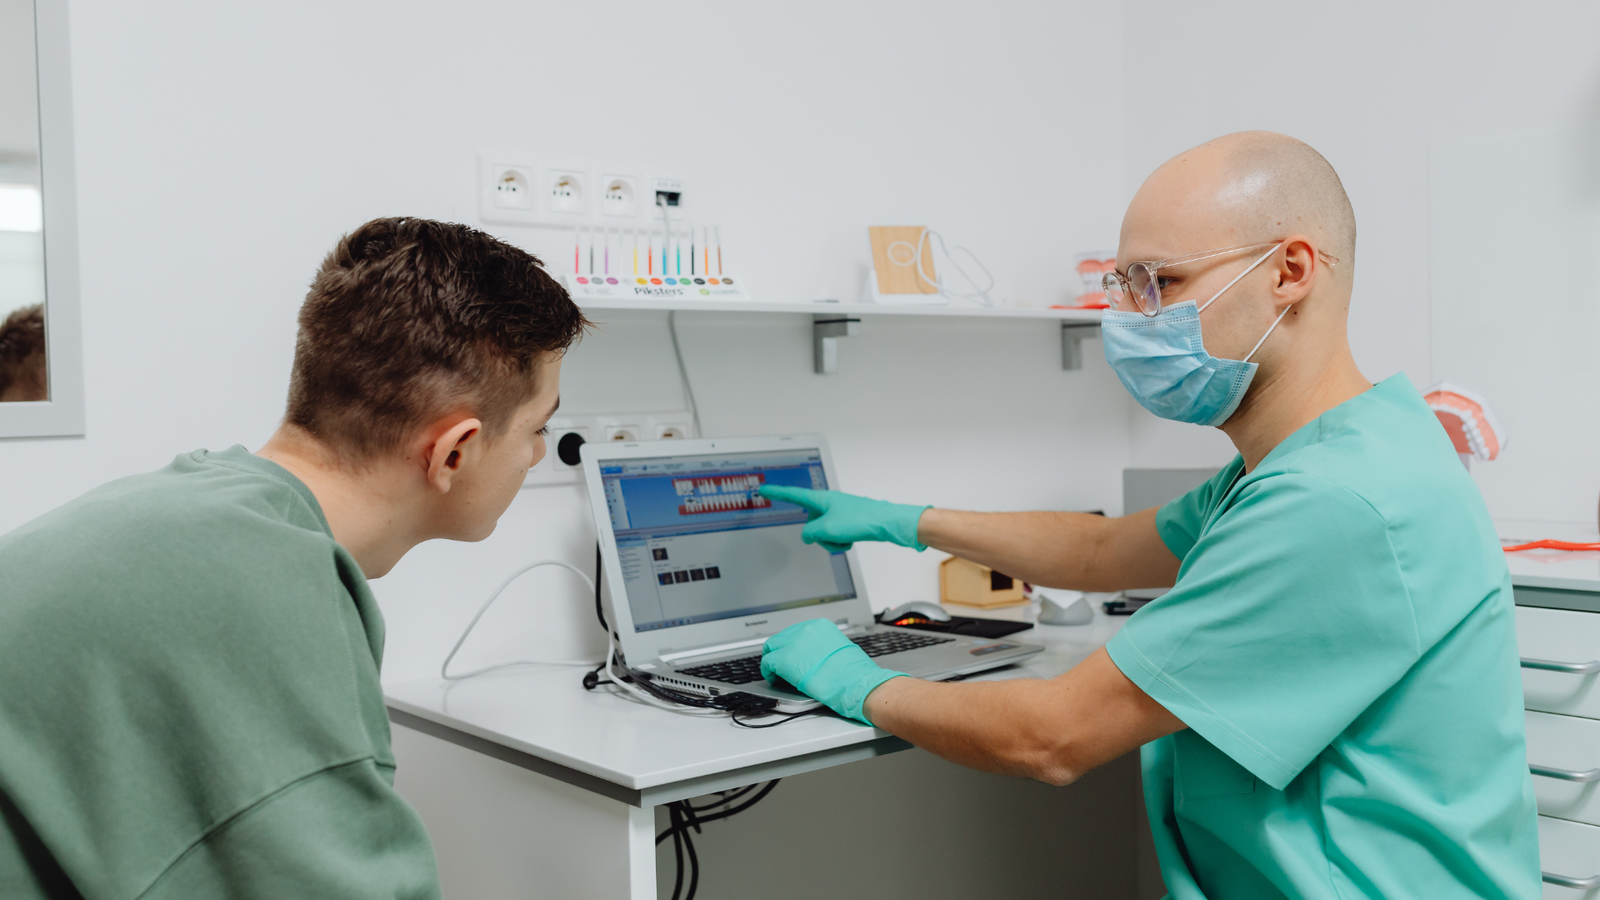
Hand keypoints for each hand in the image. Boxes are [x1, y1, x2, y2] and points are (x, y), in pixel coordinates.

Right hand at [757, 486, 928, 553]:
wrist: (886, 523)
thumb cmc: (860, 520)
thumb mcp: (826, 529)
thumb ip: (810, 533)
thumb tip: (808, 536)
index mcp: (820, 499)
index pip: (793, 495)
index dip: (777, 493)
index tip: (764, 489)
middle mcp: (828, 503)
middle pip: (810, 522)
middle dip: (818, 535)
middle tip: (831, 536)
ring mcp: (838, 513)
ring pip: (823, 532)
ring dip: (830, 541)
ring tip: (844, 540)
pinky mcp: (848, 522)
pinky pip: (835, 536)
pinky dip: (840, 542)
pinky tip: (851, 542)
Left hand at [761, 619, 905, 724]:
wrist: (857, 683)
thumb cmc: (855, 672)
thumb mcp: (840, 648)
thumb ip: (822, 646)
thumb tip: (813, 655)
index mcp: (820, 626)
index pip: (796, 632)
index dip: (791, 645)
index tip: (790, 654)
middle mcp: (805, 630)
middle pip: (781, 638)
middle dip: (779, 651)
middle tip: (778, 664)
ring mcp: (794, 644)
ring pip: (771, 648)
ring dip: (773, 660)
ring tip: (777, 673)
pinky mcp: (785, 660)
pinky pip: (768, 663)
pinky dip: (768, 671)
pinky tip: (774, 679)